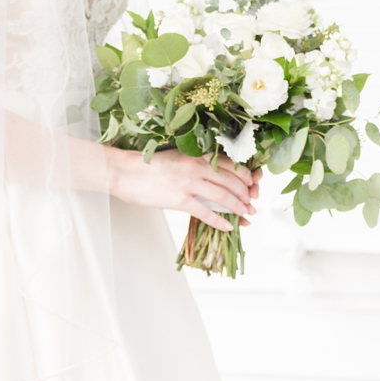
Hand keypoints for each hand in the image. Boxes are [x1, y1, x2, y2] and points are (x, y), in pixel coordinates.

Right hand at [107, 147, 259, 230]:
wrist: (126, 171)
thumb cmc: (149, 165)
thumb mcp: (179, 156)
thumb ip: (198, 163)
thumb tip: (216, 176)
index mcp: (198, 154)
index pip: (231, 164)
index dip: (245, 177)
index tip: (252, 185)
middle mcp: (197, 166)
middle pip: (232, 181)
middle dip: (246, 194)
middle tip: (252, 203)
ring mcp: (189, 183)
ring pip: (223, 196)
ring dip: (238, 207)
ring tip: (246, 214)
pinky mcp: (180, 199)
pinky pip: (206, 213)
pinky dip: (219, 221)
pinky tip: (228, 226)